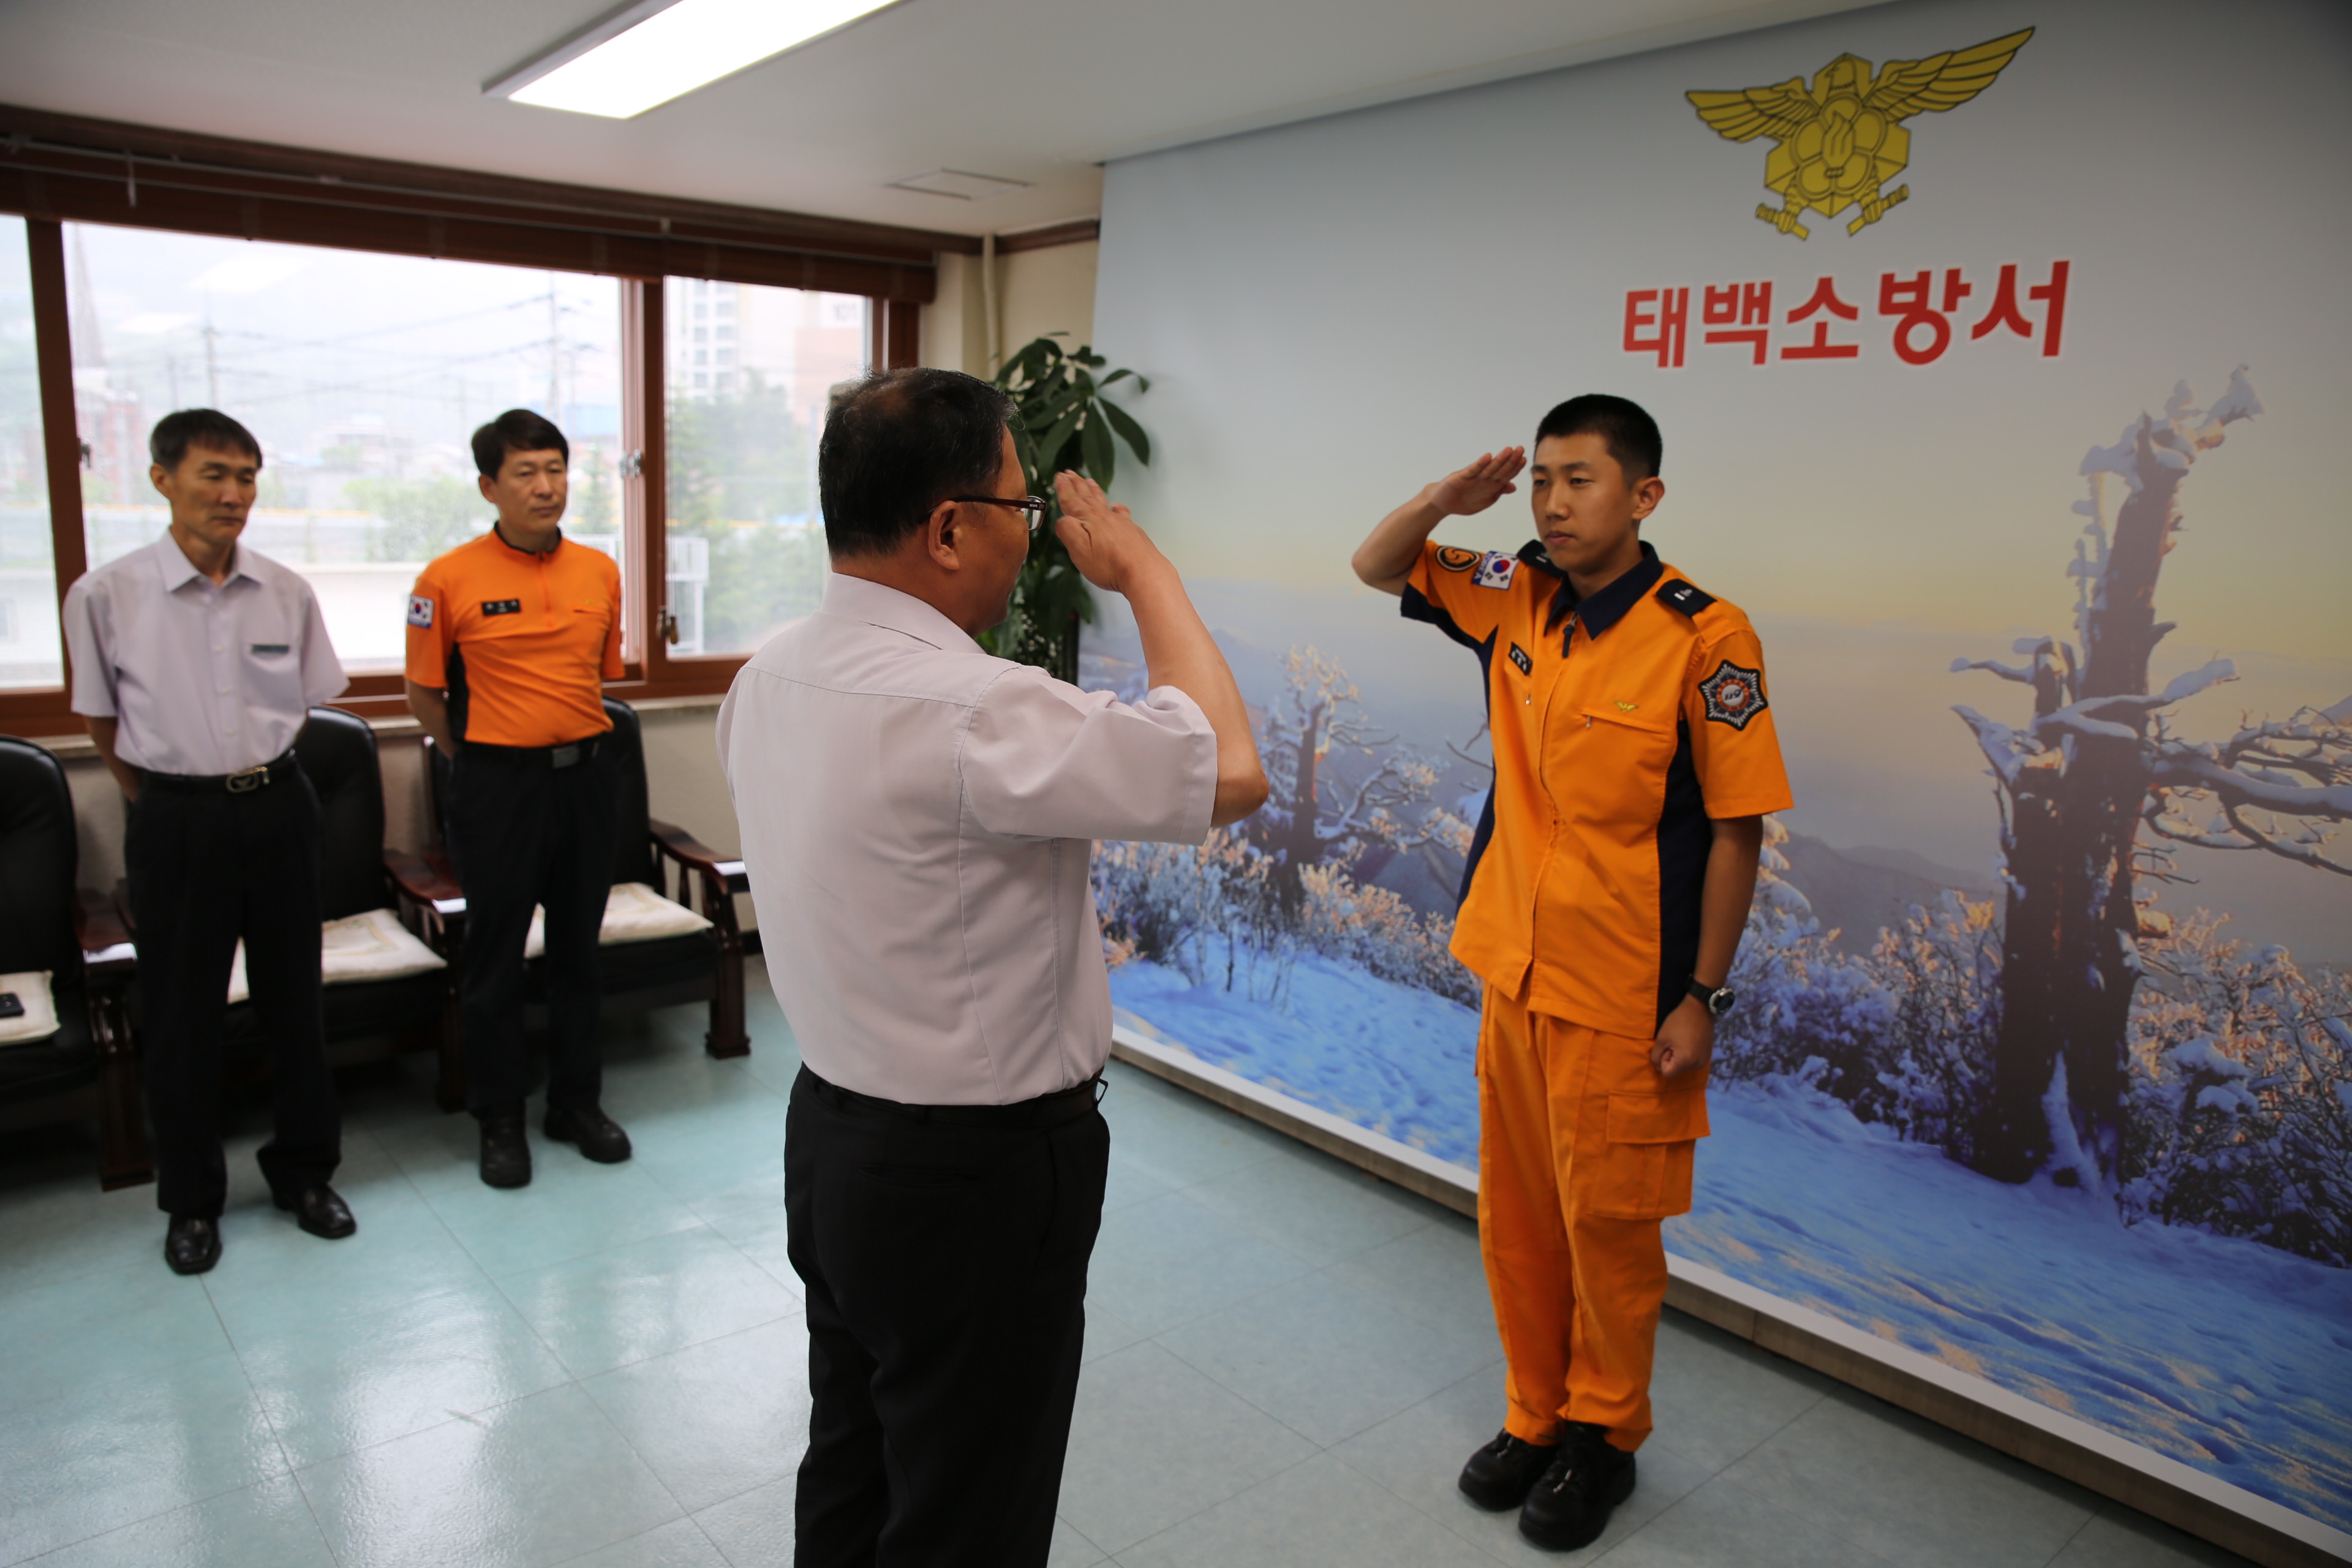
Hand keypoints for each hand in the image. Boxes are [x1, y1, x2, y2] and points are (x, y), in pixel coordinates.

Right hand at [1053, 471, 1167, 596]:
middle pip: (1087, 496)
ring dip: (1094, 491)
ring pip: (1103, 501)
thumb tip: (1063, 519)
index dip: (1064, 488)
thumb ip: (1067, 530)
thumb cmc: (1109, 564)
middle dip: (1077, 484)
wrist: (1143, 572)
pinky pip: (1121, 513)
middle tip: (1070, 473)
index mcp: (1089, 519)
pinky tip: (1116, 506)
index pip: (1072, 500)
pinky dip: (1116, 507)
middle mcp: (1104, 516)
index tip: (1060, 477)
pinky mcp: (1131, 532)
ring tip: (1089, 481)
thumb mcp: (1078, 549)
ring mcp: (1120, 523)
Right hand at [1427, 448, 1526, 516]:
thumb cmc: (1464, 501)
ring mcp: (1472, 478)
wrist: (1442, 504)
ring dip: (1499, 459)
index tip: (1524, 459)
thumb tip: (1514, 487)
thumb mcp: (1484, 499)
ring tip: (1509, 450)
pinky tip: (1487, 457)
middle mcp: (1483, 478)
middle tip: (1520, 449)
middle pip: (1500, 469)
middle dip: (1511, 460)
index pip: (1506, 474)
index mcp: (1490, 484)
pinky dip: (1480, 464)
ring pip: (1489, 468)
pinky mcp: (1460, 478)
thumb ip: (1498, 491)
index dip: (1515, 467)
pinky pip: (1472, 470)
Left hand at [1649, 997, 1714, 1078]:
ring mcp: (1704, 1061)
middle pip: (1676, 1070)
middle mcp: (1697, 1064)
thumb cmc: (1677, 1022)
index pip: (1667, 1073)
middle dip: (1671, 1058)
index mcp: (1686, 1061)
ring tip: (1682, 1040)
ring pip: (1683, 1066)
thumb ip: (1655, 1057)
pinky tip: (1689, 1041)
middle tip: (1675, 1041)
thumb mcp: (1661, 1039)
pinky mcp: (1707, 1055)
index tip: (1668, 1046)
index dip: (1663, 1060)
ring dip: (1679, 1056)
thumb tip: (1658, 1068)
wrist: (1699, 1009)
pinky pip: (1692, 1061)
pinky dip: (1687, 1054)